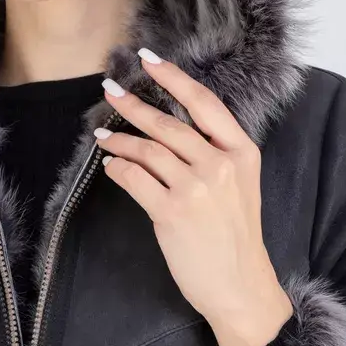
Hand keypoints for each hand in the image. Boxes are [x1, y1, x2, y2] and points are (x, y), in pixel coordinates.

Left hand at [96, 49, 293, 345]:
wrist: (241, 287)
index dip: (174, 77)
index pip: (204, 104)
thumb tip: (168, 130)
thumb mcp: (239, 187)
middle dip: (134, 104)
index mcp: (242, 153)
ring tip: (103, 135)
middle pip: (169, 123)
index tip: (149, 59)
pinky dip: (119, 168)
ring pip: (148, 150)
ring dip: (120, 140)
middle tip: (110, 89)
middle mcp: (221, 165)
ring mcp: (197, 188)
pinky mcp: (173, 212)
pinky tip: (112, 166)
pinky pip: (135, 178)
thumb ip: (214, 155)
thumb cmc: (235, 238)